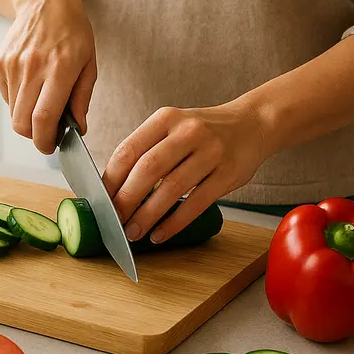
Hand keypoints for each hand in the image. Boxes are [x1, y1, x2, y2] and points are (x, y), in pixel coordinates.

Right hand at [0, 0, 95, 153]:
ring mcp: (12, 65)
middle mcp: (32, 67)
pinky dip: (19, 100)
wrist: (45, 1)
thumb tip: (78, 129)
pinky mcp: (0, 63)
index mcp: (59, 69)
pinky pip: (7, 96)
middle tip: (46, 133)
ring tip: (42, 100)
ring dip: (27, 117)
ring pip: (13, 112)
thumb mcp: (89, 64)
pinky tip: (32, 83)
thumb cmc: (73, 33)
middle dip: (34, 136)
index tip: (50, 147)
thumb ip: (82, 99)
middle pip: (22, 123)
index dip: (45, 140)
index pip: (44, 118)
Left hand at [102, 100, 269, 243]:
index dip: (111, 178)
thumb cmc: (203, 131)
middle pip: (147, 169)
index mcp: (165, 118)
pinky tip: (160, 234)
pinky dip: (175, 222)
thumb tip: (113, 186)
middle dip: (126, 200)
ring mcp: (210, 152)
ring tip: (133, 233)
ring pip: (171, 188)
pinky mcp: (228, 174)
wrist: (253, 123)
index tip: (100, 199)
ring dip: (148, 215)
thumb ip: (146, 149)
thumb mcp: (172, 126)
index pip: (128, 149)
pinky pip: (196, 203)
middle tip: (113, 221)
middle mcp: (187, 132)